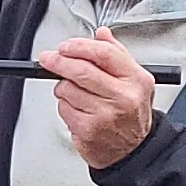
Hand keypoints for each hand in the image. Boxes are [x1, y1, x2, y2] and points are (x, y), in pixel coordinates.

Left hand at [43, 29, 158, 169]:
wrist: (133, 151)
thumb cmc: (130, 114)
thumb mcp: (134, 81)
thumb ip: (117, 54)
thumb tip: (102, 33)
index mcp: (136, 79)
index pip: (104, 53)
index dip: (79, 46)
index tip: (65, 46)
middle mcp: (123, 97)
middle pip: (82, 70)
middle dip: (59, 61)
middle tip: (49, 58)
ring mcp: (106, 114)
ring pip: (68, 89)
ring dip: (63, 88)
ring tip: (76, 93)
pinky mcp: (88, 130)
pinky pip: (64, 108)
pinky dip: (64, 106)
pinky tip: (78, 110)